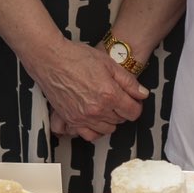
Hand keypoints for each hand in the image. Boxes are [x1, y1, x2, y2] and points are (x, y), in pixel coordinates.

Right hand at [27, 37, 146, 141]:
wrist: (50, 59)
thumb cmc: (77, 57)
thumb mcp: (108, 63)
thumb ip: (128, 81)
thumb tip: (142, 94)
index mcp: (109, 94)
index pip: (133, 112)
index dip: (136, 105)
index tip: (133, 100)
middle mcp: (97, 110)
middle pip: (121, 121)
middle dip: (123, 110)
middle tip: (118, 98)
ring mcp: (83, 117)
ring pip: (107, 129)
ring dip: (110, 120)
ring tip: (106, 107)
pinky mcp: (71, 120)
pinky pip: (89, 135)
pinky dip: (95, 130)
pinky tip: (95, 119)